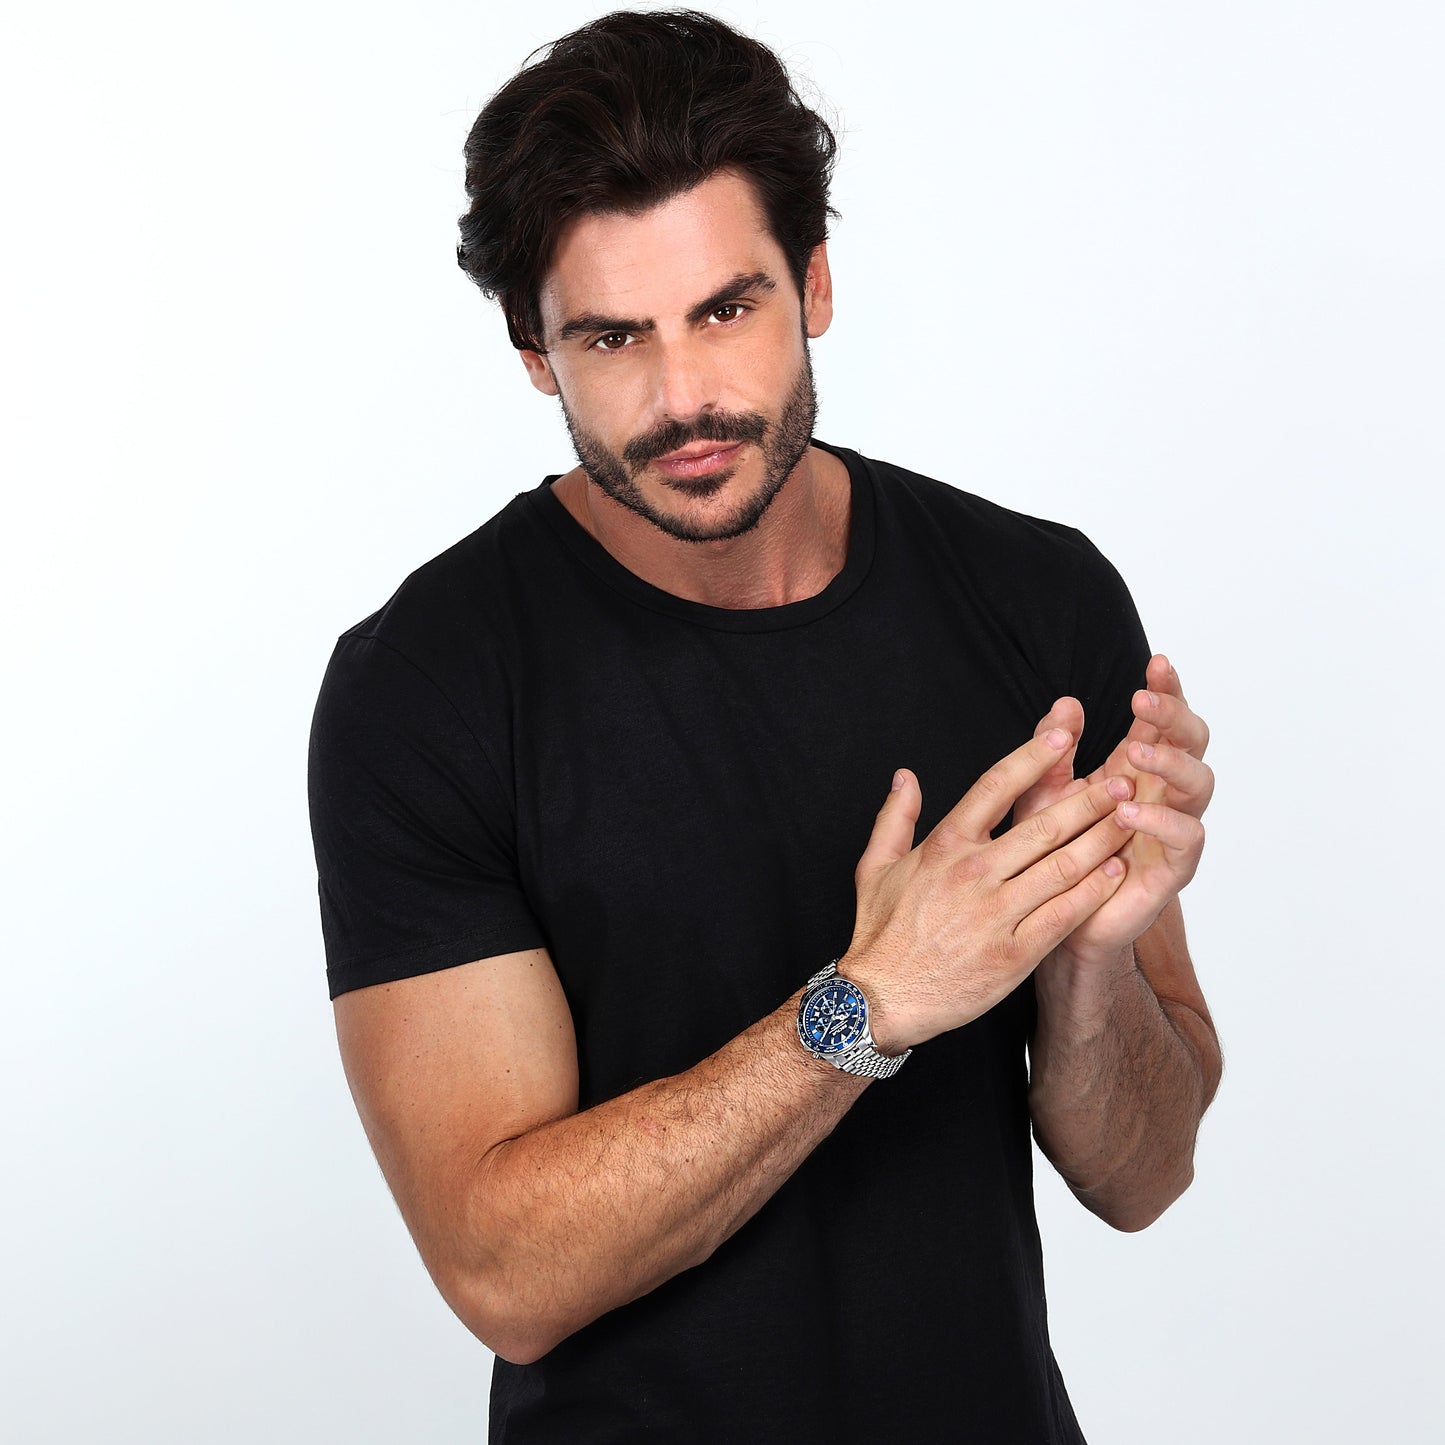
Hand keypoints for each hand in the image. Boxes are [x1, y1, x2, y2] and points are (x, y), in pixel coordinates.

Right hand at [841, 723, 1137, 1053]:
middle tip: (1122, 777)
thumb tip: (906, 776)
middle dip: (1090, 798)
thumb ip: (894, 817)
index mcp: (944, 846)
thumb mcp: (875, 867)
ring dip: (1103, 838)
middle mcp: (974, 873)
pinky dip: (1095, 890)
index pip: (996, 786)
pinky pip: (1065, 914)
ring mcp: (996, 913)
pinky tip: (1117, 872)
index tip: (1065, 737)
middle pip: (1044, 824)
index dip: (1034, 757)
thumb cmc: (882, 933)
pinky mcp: (1014, 953)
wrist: (882, 999)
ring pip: (1063, 865)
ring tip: (1133, 817)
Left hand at [1016, 655, 1212, 966]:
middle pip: (1193, 742)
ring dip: (1171, 763)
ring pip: (1200, 784)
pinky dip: (1161, 821)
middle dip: (1174, 716)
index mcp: (1137, 768)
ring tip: (1135, 752)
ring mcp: (1172, 829)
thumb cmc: (1053, 851)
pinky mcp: (1172, 869)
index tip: (1156, 662)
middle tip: (1143, 701)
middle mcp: (1162, 793)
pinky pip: (1187, 839)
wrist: (1054, 919)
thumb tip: (1066, 704)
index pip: (1162, 720)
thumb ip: (1052, 749)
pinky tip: (1129, 811)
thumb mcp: (1042, 792)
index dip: (1167, 690)